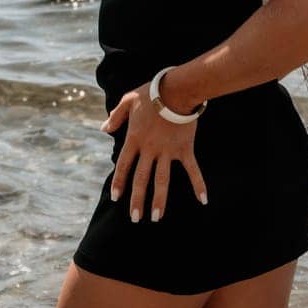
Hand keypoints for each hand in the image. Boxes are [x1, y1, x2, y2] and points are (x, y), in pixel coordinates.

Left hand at [99, 84, 208, 222]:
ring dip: (160, 200)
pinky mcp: (185, 149)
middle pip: (141, 179)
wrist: (177, 88)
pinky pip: (192, 170)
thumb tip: (103, 129)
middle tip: (136, 218)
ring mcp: (168, 151)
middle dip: (137, 200)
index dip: (119, 183)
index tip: (116, 198)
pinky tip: (204, 200)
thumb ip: (116, 116)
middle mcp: (149, 149)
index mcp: (134, 139)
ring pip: (162, 180)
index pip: (123, 166)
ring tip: (157, 218)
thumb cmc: (151, 92)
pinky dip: (199, 185)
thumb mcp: (127, 100)